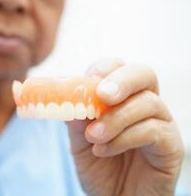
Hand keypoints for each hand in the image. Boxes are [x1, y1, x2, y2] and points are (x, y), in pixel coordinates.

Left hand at [67, 59, 183, 195]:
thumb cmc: (99, 168)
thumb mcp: (80, 141)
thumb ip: (77, 118)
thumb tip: (68, 96)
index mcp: (122, 99)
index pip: (118, 69)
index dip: (105, 69)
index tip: (89, 79)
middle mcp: (144, 105)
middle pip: (143, 74)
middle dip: (121, 81)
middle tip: (102, 95)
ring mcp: (160, 123)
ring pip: (147, 103)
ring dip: (115, 119)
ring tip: (93, 137)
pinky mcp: (170, 146)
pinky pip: (153, 131)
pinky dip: (124, 138)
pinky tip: (104, 150)